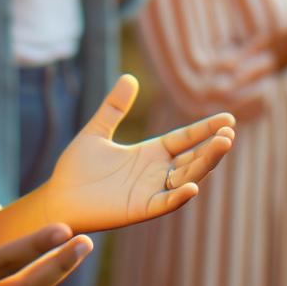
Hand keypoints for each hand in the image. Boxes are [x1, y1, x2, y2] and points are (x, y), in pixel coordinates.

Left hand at [36, 75, 236, 232]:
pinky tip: (193, 187)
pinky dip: (179, 196)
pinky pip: (165, 203)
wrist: (57, 197)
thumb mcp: (97, 131)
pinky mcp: (140, 209)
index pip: (186, 139)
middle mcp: (156, 172)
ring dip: (205, 165)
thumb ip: (114, 107)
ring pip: (186, 177)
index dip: (206, 129)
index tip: (228, 119)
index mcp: (150, 153)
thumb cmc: (75, 169)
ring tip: (222, 146)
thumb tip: (129, 76)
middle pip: (193, 158)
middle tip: (229, 133)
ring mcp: (150, 191)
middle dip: (213, 147)